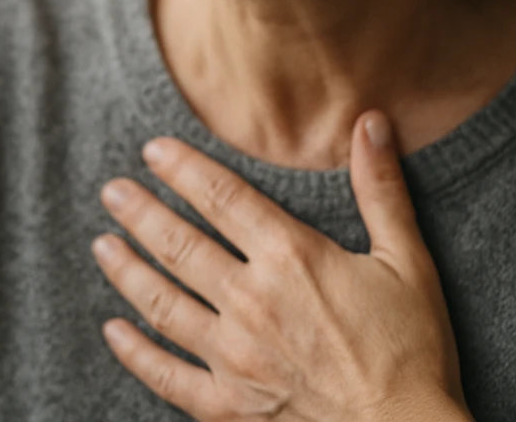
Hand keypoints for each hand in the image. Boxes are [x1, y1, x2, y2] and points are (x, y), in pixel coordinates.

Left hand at [92, 110, 470, 420]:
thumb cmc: (412, 350)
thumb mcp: (407, 261)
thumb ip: (380, 189)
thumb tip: (371, 122)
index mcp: (292, 258)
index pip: (222, 197)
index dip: (183, 169)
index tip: (152, 150)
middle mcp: (252, 301)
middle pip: (179, 244)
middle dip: (140, 212)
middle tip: (112, 190)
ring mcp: (234, 357)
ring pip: (162, 303)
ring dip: (127, 270)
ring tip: (102, 244)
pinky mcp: (229, 405)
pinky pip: (167, 374)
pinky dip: (135, 351)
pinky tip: (113, 330)